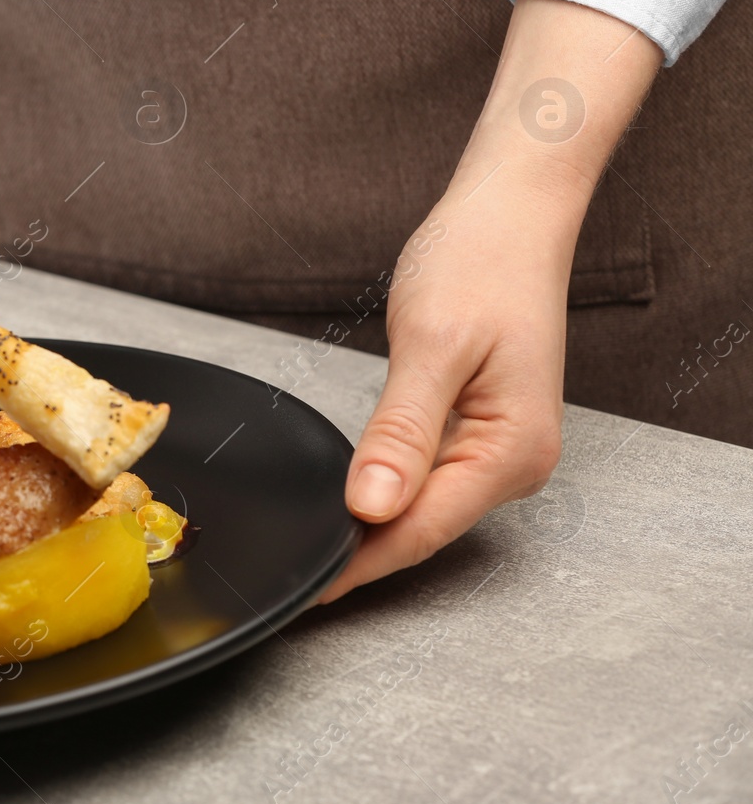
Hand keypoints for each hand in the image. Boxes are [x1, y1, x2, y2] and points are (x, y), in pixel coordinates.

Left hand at [320, 0, 661, 601]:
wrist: (509, 215)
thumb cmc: (479, 263)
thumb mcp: (431, 346)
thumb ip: (401, 432)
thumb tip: (372, 506)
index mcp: (510, 450)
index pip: (421, 529)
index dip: (359, 562)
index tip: (305, 588)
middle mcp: (514, 462)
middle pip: (424, 529)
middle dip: (361, 555)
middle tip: (290, 575)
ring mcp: (500, 448)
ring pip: (424, 509)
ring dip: (371, 530)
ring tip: (309, 550)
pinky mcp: (481, 430)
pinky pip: (429, 480)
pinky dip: (387, 495)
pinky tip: (350, 505)